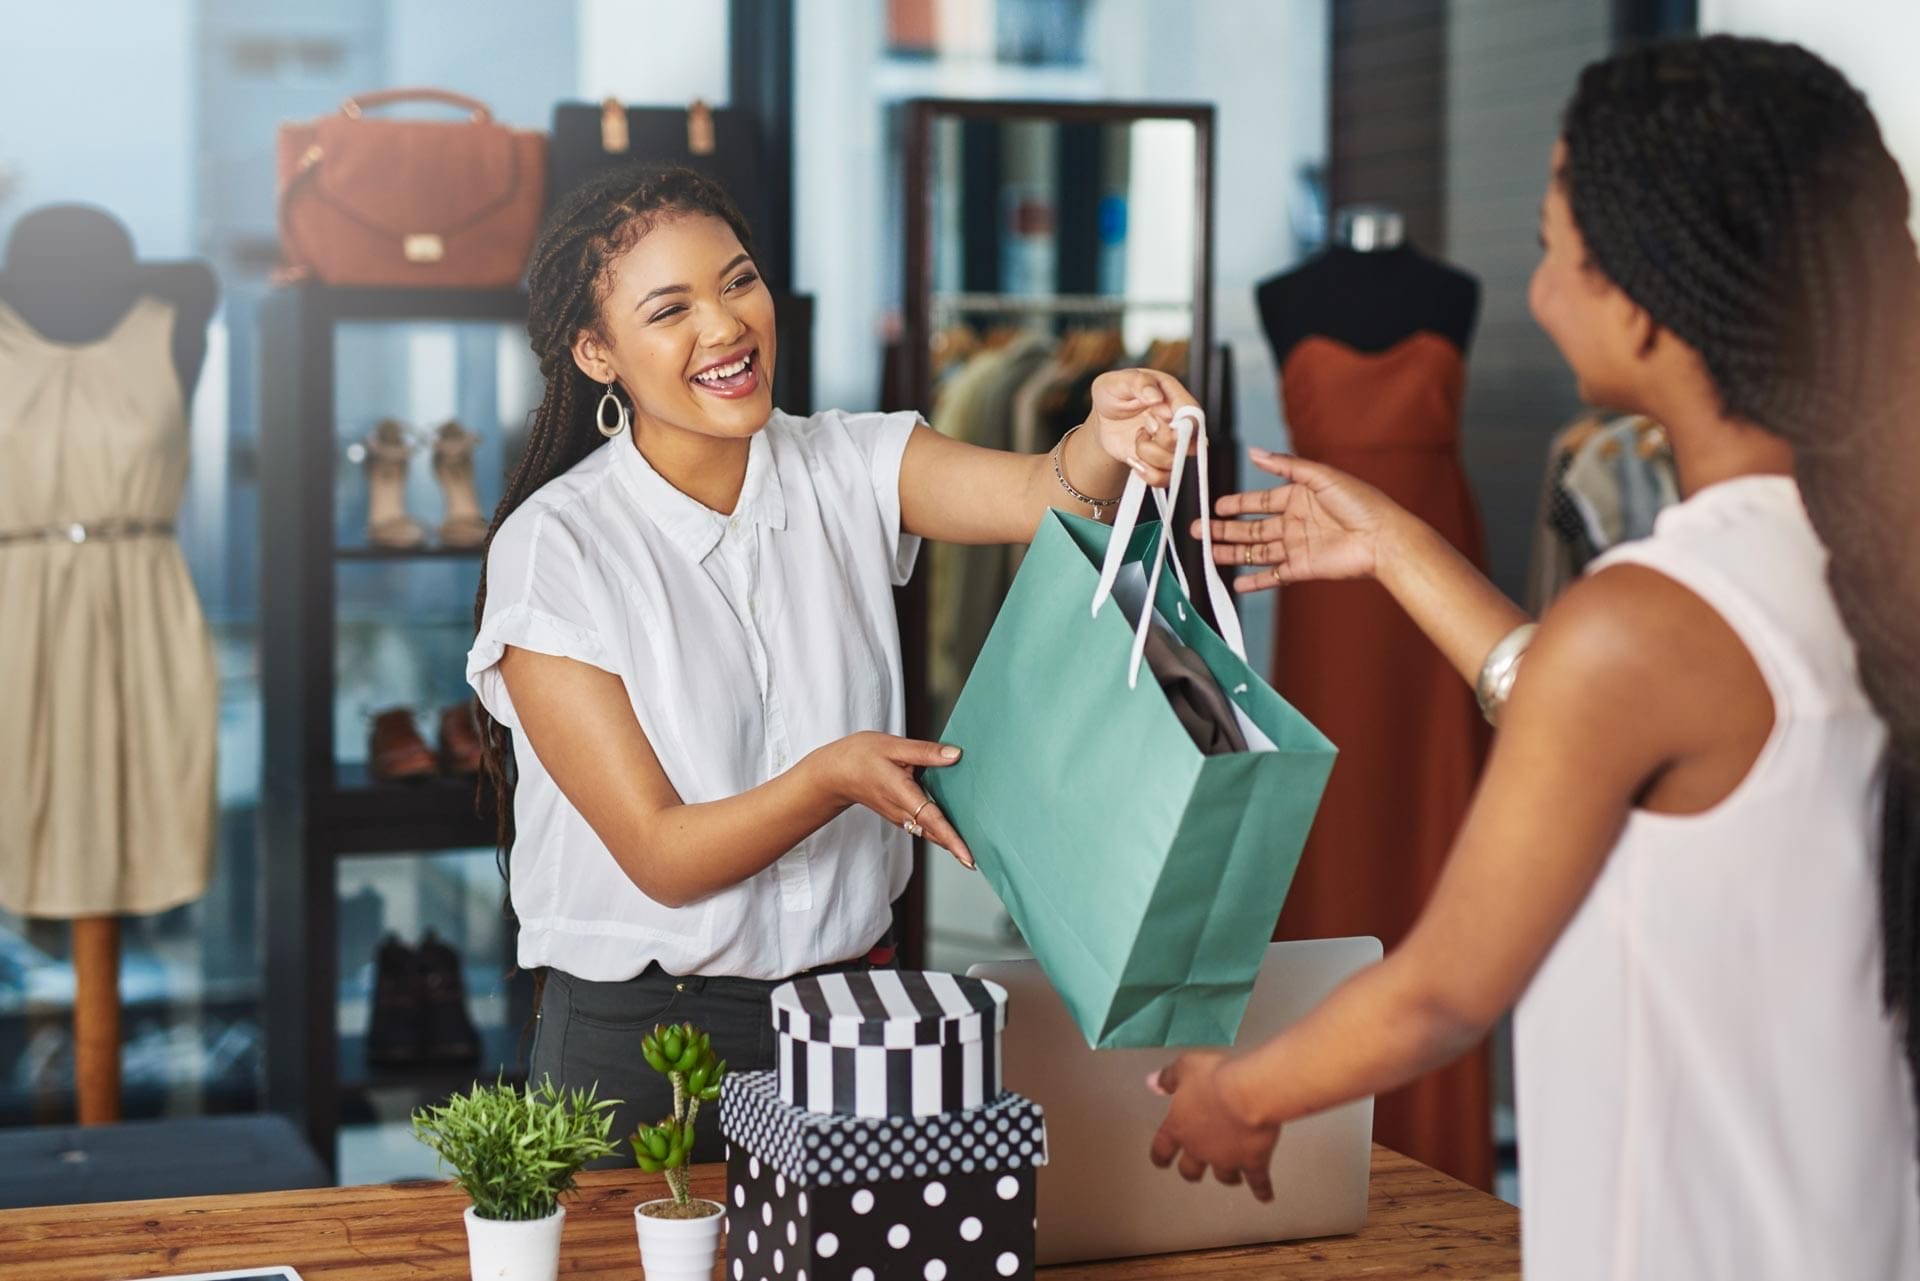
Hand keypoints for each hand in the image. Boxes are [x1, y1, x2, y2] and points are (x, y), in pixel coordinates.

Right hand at [804, 732, 973, 868]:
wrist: (835, 773)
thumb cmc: (860, 757)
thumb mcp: (894, 746)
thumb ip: (926, 752)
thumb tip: (956, 755)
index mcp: (902, 794)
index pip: (932, 820)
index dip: (952, 839)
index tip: (968, 857)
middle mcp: (902, 811)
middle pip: (935, 833)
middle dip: (957, 848)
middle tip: (981, 860)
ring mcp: (900, 817)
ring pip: (930, 832)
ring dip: (950, 842)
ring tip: (973, 849)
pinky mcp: (899, 815)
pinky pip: (923, 826)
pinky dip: (940, 831)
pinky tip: (954, 827)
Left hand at [1088, 368, 1201, 487]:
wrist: (1103, 419)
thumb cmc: (1113, 395)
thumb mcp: (1116, 382)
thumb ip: (1138, 383)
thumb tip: (1155, 395)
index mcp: (1174, 397)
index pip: (1194, 415)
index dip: (1178, 423)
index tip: (1154, 418)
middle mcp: (1178, 423)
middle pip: (1188, 443)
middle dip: (1161, 439)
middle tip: (1144, 425)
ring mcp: (1172, 445)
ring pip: (1174, 464)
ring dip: (1148, 454)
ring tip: (1137, 437)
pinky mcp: (1161, 463)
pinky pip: (1164, 479)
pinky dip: (1146, 472)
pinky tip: (1134, 457)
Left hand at [1148, 1052, 1279, 1200]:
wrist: (1247, 1094)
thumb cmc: (1214, 1078)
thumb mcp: (1185, 1067)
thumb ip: (1168, 1078)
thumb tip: (1151, 1083)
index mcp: (1180, 1127)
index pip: (1162, 1147)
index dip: (1160, 1155)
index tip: (1160, 1162)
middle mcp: (1200, 1149)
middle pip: (1190, 1169)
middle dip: (1191, 1172)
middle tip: (1195, 1174)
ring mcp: (1227, 1159)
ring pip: (1223, 1176)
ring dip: (1226, 1177)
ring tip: (1233, 1178)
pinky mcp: (1253, 1162)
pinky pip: (1258, 1181)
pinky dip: (1262, 1189)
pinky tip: (1265, 1196)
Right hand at [1192, 449, 1398, 591]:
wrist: (1382, 538)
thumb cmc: (1361, 503)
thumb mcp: (1321, 476)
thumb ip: (1286, 466)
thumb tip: (1255, 453)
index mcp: (1297, 498)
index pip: (1259, 500)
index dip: (1236, 504)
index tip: (1215, 506)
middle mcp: (1293, 522)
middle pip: (1251, 527)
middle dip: (1224, 529)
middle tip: (1199, 531)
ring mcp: (1296, 546)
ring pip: (1256, 550)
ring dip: (1232, 552)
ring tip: (1209, 553)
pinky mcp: (1302, 568)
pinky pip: (1273, 576)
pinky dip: (1255, 581)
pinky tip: (1236, 582)